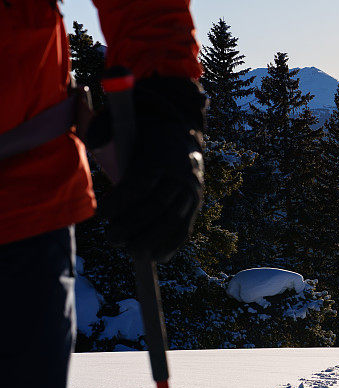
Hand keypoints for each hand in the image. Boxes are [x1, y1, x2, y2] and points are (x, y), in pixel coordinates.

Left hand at [100, 76, 205, 262]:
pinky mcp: (197, 203)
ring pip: (173, 221)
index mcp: (161, 154)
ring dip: (149, 240)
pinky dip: (170, 246)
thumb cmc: (141, 132)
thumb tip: (84, 120)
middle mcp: (181, 173)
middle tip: (111, 238)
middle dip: (132, 226)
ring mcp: (192, 190)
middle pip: (157, 206)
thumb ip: (100, 127)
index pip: (140, 184)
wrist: (182, 133)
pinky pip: (185, 229)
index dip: (121, 203)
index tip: (102, 215)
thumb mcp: (122, 125)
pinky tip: (154, 257)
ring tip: (128, 250)